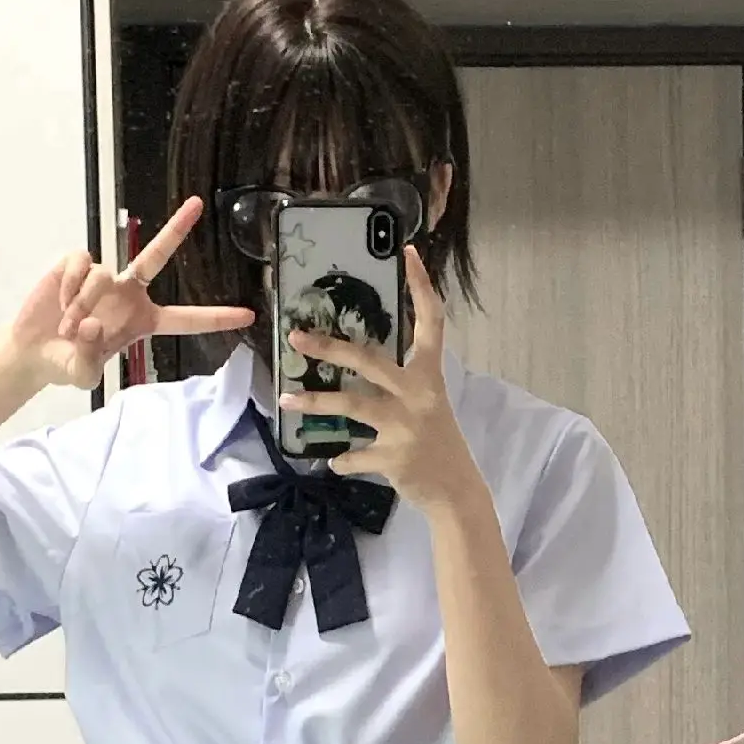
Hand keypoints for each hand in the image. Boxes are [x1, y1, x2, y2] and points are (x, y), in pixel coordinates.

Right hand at [10, 198, 252, 392]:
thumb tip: (91, 324)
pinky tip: (59, 301)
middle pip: (157, 256)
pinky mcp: (77, 264)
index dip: (216, 318)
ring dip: (81, 303)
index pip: (186, 319)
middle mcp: (129, 292)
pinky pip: (80, 264)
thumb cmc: (66, 363)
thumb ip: (89, 359)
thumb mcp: (83, 375)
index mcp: (143, 321)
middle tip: (198, 204)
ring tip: (68, 325)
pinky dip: (68, 286)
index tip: (247, 316)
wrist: (33, 351)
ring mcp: (104, 276)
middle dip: (176, 229)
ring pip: (102, 276)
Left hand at [279, 248, 483, 516]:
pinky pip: (354, 455)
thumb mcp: (429, 402)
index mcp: (430, 375)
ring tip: (287, 402)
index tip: (407, 253)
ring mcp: (404, 426)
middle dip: (330, 347)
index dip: (421, 286)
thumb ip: (402, 381)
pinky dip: (341, 459)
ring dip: (315, 404)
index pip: (431, 321)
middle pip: (369, 360)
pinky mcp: (392, 457)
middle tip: (296, 337)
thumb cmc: (439, 441)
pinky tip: (334, 460)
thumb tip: (359, 362)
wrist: (456, 490)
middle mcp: (418, 394)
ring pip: (351, 406)